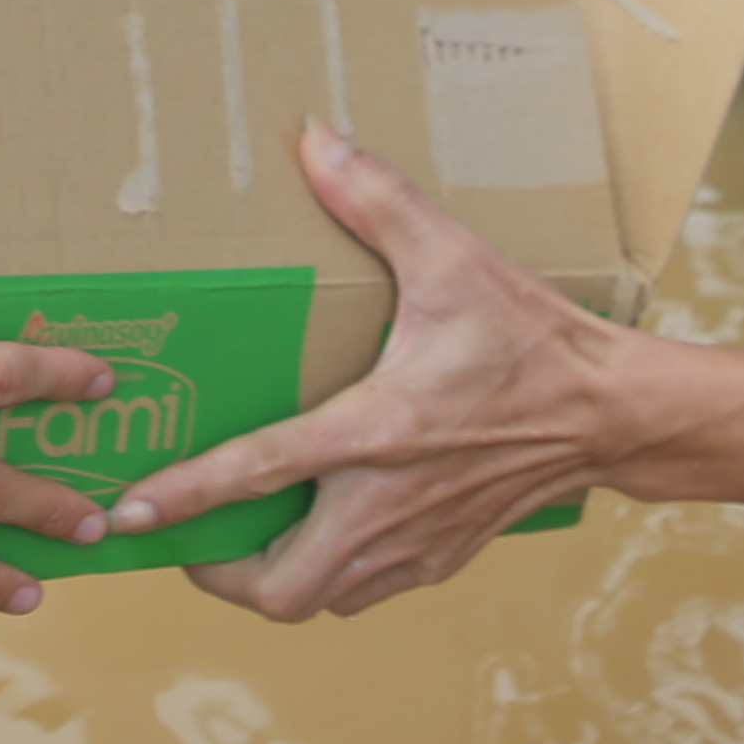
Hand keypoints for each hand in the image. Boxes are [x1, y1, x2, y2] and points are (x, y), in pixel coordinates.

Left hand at [116, 125, 634, 621]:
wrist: (614, 413)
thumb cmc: (532, 339)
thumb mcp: (455, 258)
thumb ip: (378, 201)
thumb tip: (316, 141)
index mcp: (376, 430)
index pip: (259, 473)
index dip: (185, 498)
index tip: (129, 514)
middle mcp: (387, 502)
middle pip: (279, 588)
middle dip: (218, 572)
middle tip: (185, 535)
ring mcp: (416, 541)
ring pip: (318, 602)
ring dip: (270, 581)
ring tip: (238, 537)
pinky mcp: (442, 558)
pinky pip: (363, 594)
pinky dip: (327, 578)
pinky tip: (316, 531)